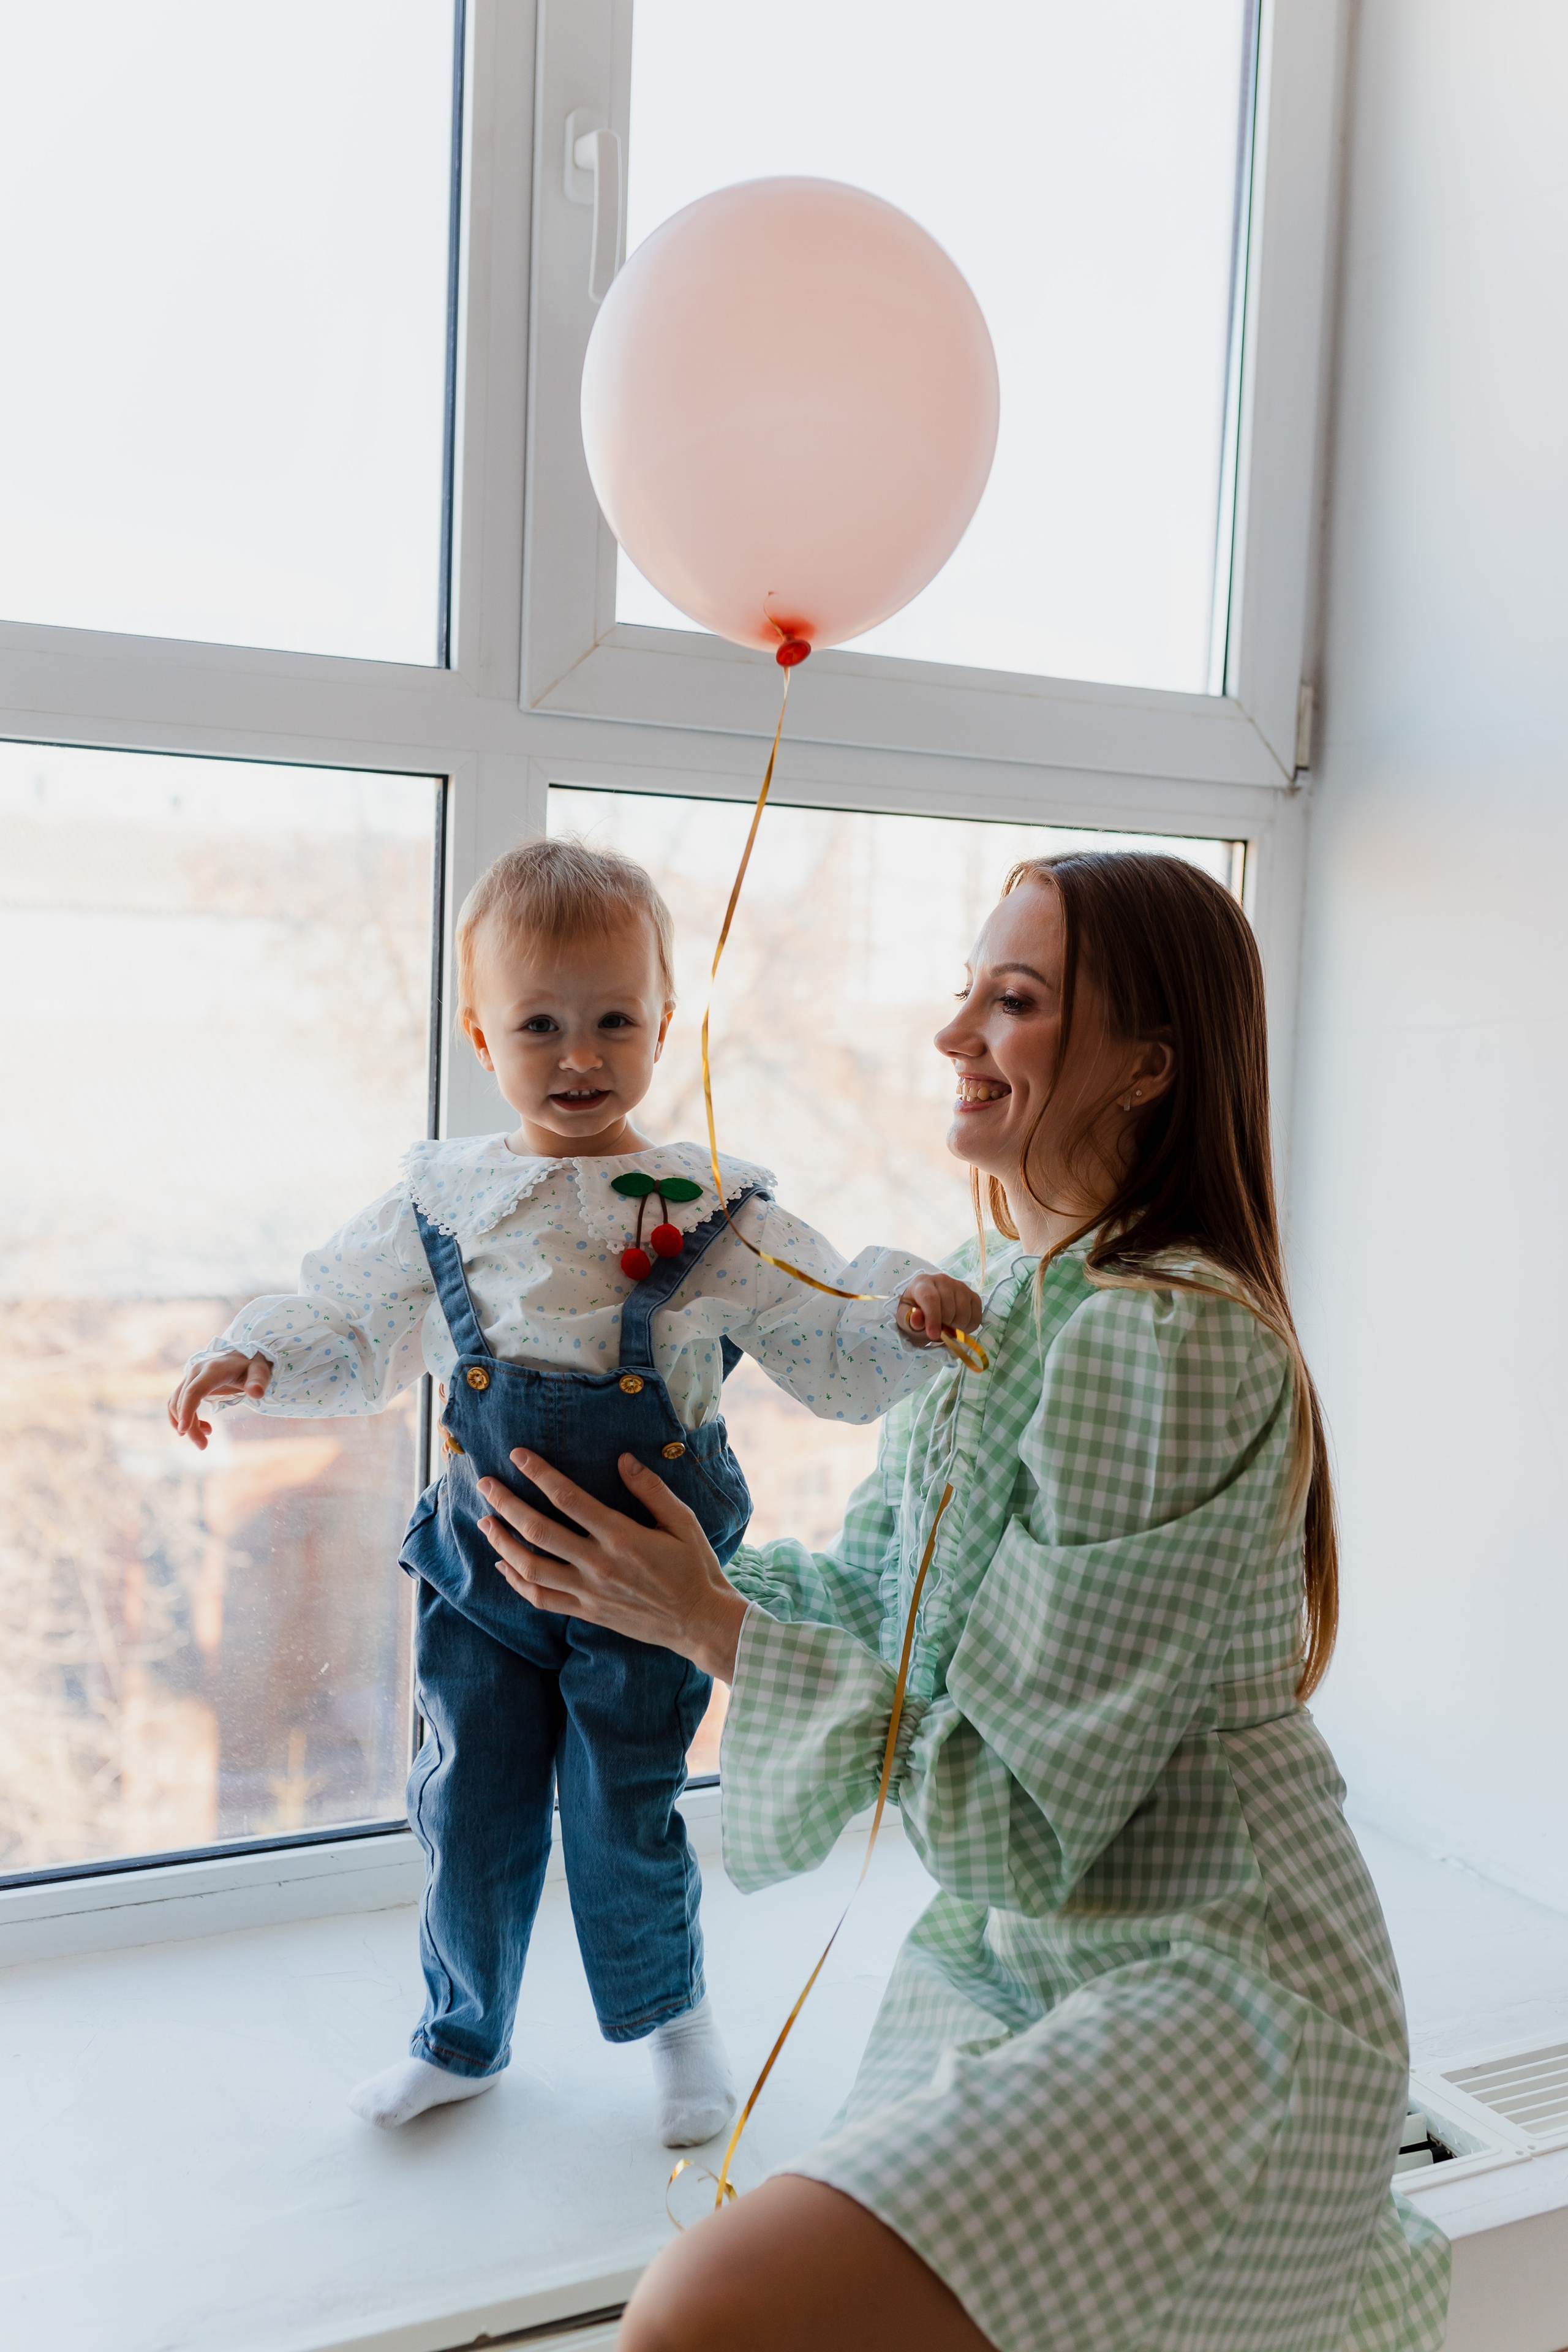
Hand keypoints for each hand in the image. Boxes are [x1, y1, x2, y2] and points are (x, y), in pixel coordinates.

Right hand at [167, 1350, 272, 1449]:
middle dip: (189, 1426)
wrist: (243, 1357)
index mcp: (213, 1370)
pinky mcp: (188, 1384)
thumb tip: (257, 1393)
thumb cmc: (252, 1366)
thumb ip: (259, 1381)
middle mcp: (196, 1371)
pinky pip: (178, 1403)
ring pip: (176, 1403)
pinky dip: (184, 1417)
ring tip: (205, 1438)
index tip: (184, 1431)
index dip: (186, 1410)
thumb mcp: (260, 1372)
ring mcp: (190, 1377)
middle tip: (203, 1445)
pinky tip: (203, 1427)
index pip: (194, 1391)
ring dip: (186, 1423)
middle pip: (183, 1401)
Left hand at [477, 1448, 748, 1682]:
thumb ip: (652, 1490)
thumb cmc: (695, 1567)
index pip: (568, 1498)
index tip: (518, 1455)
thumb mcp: (683, 1522)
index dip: (539, 1473)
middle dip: (507, 1504)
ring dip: (503, 1543)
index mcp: (622, 1537)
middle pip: (539, 1530)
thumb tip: (623, 1459)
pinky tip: (504, 1566)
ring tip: (485, 1523)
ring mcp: (589, 1592)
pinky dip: (517, 1582)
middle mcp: (598, 1565)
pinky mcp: (587, 1611)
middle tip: (485, 1484)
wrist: (700, 1623)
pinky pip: (542, 1599)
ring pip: (531, 1567)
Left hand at [896, 1272, 983, 1349]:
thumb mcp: (906, 1320)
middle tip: (938, 1330)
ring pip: (964, 1313)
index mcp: (922, 1282)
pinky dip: (968, 1327)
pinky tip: (958, 1326)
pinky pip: (976, 1316)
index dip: (933, 1318)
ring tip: (947, 1328)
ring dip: (956, 1328)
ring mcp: (960, 1286)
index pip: (930, 1298)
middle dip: (944, 1326)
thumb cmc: (914, 1315)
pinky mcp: (973, 1295)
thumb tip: (916, 1318)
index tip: (933, 1335)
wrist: (927, 1311)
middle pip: (949, 1308)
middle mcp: (942, 1279)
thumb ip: (910, 1320)